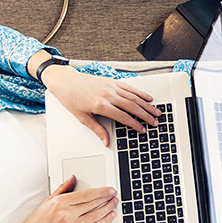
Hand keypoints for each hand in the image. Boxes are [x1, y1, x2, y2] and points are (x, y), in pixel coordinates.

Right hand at [16, 176, 117, 222]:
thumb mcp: (47, 201)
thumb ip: (62, 188)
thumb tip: (73, 178)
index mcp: (60, 202)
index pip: (86, 194)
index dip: (101, 191)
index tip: (109, 189)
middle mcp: (67, 213)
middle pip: (93, 204)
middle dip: (107, 198)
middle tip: (115, 195)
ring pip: (95, 215)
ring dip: (108, 208)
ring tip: (114, 204)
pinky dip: (104, 220)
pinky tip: (109, 216)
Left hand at [43, 64, 159, 144]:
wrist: (65, 81)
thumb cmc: (71, 99)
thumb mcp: (82, 118)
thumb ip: (97, 129)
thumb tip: (106, 141)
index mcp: (100, 105)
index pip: (123, 117)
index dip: (135, 124)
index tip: (142, 129)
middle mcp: (108, 95)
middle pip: (132, 106)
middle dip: (146, 115)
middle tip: (155, 122)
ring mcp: (111, 86)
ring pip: (134, 96)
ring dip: (147, 105)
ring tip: (156, 111)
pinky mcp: (112, 81)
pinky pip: (129, 87)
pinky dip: (140, 93)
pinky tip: (147, 98)